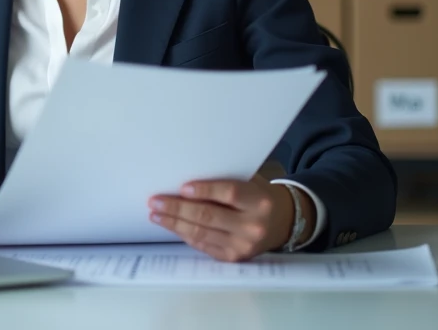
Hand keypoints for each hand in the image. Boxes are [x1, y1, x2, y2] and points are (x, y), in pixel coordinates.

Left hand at [148, 174, 298, 261]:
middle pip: (209, 216)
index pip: (229, 193)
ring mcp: (243, 245)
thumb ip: (225, 181)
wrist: (281, 222)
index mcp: (259, 201)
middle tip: (156, 201)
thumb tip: (186, 181)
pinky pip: (203, 245)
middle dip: (177, 208)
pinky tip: (172, 225)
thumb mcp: (250, 182)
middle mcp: (252, 226)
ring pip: (201, 233)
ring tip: (156, 214)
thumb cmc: (258, 196)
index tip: (182, 187)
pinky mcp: (234, 258)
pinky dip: (185, 235)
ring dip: (174, 223)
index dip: (205, 190)